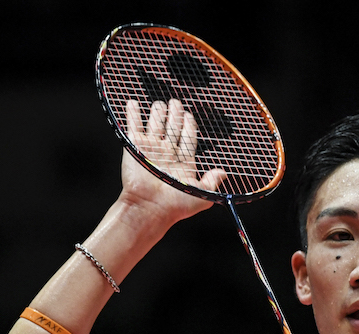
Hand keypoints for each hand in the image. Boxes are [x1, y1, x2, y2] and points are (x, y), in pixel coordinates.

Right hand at [119, 98, 225, 225]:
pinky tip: (133, 102)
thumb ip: (212, 181)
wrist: (150, 207)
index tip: (189, 116)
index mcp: (183, 163)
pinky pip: (133, 125)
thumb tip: (224, 173)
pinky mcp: (134, 146)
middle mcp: (167, 154)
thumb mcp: (203, 194)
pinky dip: (133, 113)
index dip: (188, 126)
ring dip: (158, 113)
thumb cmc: (176, 204)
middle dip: (175, 115)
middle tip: (176, 102)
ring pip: (155, 125)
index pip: (187, 139)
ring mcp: (150, 149)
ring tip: (160, 103)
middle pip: (172, 129)